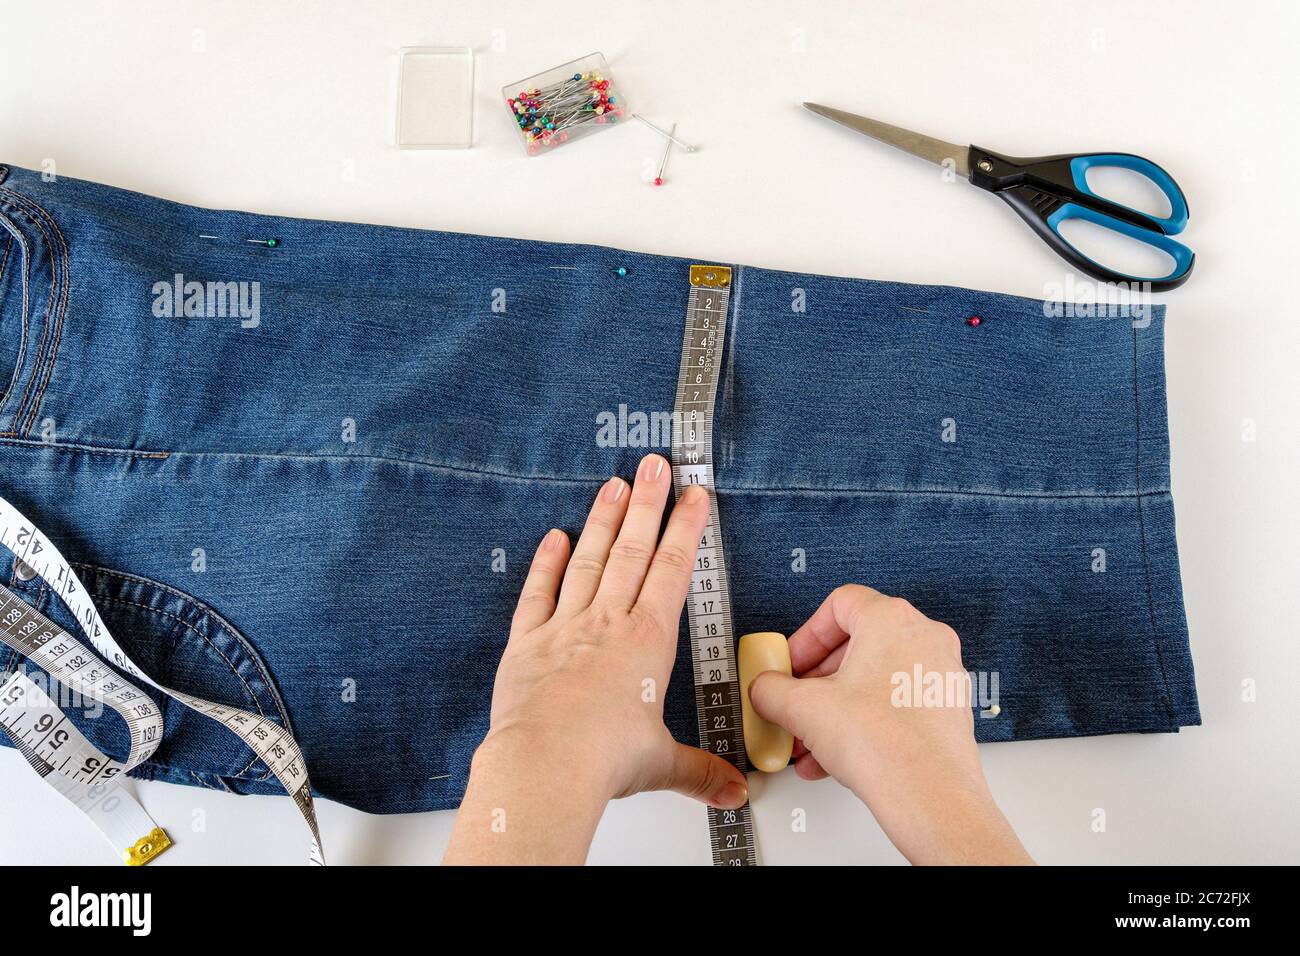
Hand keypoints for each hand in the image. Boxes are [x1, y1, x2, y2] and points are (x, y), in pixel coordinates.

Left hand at [444, 454, 746, 864]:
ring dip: (603, 520)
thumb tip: (735, 791)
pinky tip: (553, 537)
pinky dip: (546, 563)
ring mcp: (565, 626)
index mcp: (648, 640)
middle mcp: (608, 622)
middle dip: (648, 503)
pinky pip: (538, 592)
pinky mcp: (527, 642)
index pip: (674, 570)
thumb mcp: (662, 763)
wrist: (546, 763)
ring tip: (613, 484)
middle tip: (655, 464)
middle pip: (634, 550)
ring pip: (589, 559)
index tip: (694, 496)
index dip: (686, 528)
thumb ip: (700, 770)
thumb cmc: (604, 758)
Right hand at [748, 585, 1031, 864]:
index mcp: (891, 619)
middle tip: (795, 700)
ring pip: (873, 679)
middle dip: (816, 679)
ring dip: (834, 706)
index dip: (805, 636)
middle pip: (856, 644)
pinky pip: (894, 703)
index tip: (790, 664)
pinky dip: (862, 721)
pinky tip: (834, 756)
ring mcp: (939, 674)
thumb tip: (764, 688)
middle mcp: (923, 638)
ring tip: (808, 739)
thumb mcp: (803, 709)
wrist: (930, 799)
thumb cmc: (885, 745)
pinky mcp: (945, 709)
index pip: (839, 604)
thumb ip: (772, 689)